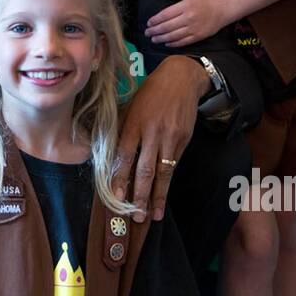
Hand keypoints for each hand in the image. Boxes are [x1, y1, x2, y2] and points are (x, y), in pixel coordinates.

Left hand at [114, 56, 205, 221]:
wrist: (181, 79)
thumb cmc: (150, 93)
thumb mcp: (131, 106)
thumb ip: (123, 129)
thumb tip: (112, 155)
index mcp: (134, 123)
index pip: (125, 156)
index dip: (120, 178)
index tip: (117, 197)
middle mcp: (152, 132)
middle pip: (145, 169)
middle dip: (140, 195)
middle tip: (137, 216)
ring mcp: (170, 137)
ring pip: (163, 172)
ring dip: (158, 196)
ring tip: (154, 214)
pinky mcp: (184, 140)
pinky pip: (174, 165)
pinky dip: (168, 182)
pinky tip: (164, 195)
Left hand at [145, 0, 227, 46]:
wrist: (222, 10)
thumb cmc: (204, 0)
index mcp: (186, 6)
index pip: (166, 14)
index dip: (155, 20)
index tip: (148, 23)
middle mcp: (188, 18)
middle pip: (167, 26)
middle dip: (155, 31)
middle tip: (147, 33)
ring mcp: (193, 29)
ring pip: (174, 36)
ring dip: (161, 38)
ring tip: (154, 39)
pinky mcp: (198, 36)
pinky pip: (183, 42)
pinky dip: (173, 44)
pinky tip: (166, 43)